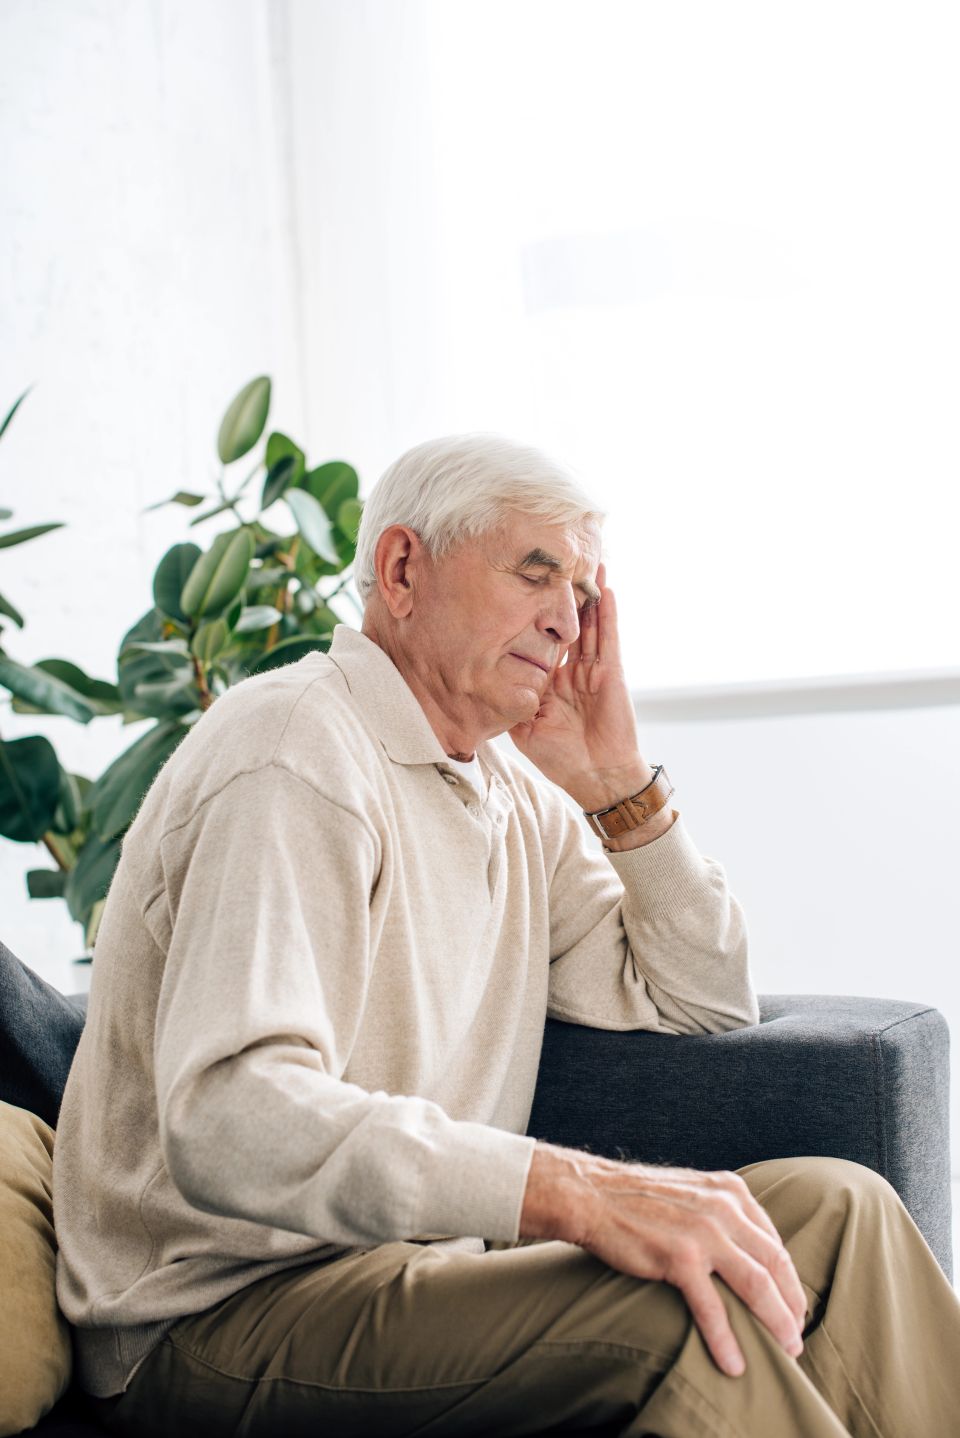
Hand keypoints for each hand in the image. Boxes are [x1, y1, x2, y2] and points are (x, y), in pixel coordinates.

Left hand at [508, 563, 648, 809]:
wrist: (596, 777)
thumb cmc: (561, 758)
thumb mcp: (524, 729)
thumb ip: (510, 703)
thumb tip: (481, 686)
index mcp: (550, 680)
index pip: (540, 639)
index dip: (533, 615)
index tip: (521, 587)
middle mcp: (572, 669)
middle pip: (568, 623)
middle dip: (564, 594)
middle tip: (558, 561)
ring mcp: (593, 668)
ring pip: (591, 623)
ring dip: (590, 593)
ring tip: (588, 561)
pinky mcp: (612, 672)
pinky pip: (609, 638)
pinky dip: (608, 614)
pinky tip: (606, 589)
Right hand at [520, 1144, 807, 1377]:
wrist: (591, 1194)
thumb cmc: (638, 1198)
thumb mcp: (693, 1192)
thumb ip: (722, 1212)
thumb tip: (746, 1249)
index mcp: (731, 1191)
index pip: (774, 1240)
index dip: (788, 1278)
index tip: (792, 1304)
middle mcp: (724, 1208)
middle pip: (775, 1263)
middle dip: (792, 1304)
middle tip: (796, 1335)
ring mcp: (703, 1232)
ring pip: (757, 1285)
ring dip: (776, 1322)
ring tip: (785, 1351)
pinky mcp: (679, 1257)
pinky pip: (712, 1307)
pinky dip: (726, 1339)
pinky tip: (734, 1364)